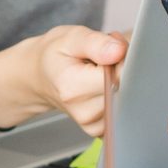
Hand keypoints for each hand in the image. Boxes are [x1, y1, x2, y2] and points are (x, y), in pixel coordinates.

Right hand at [1, 26, 126, 133]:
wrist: (40, 77)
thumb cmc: (55, 56)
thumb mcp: (70, 38)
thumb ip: (96, 43)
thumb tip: (119, 51)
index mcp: (73, 87)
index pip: (119, 74)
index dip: (122, 57)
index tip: (110, 48)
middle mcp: (83, 111)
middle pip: (126, 87)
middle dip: (123, 68)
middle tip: (104, 58)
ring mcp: (92, 123)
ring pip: (127, 98)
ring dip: (120, 82)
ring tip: (99, 72)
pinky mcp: (99, 129)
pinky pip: (122, 109)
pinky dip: (117, 95)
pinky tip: (101, 87)